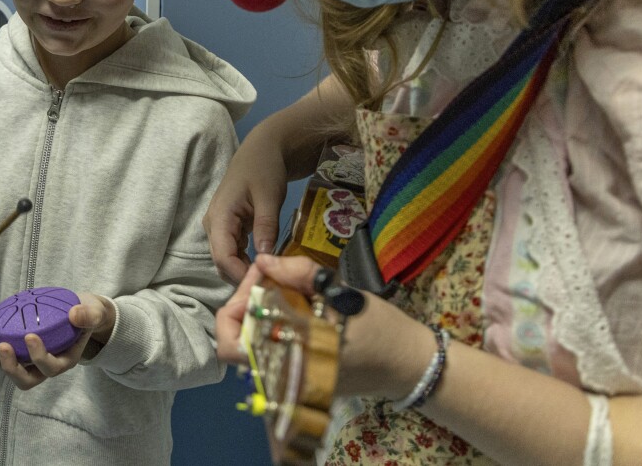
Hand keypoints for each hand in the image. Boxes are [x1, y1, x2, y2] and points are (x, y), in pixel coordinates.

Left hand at [0, 292, 116, 389]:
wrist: (78, 311)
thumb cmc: (87, 314)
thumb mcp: (95, 311)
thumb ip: (89, 314)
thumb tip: (75, 315)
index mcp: (65, 360)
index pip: (50, 368)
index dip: (38, 357)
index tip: (29, 335)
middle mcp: (45, 366)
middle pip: (25, 379)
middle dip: (10, 366)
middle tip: (1, 345)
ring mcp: (30, 360)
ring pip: (9, 369)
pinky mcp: (19, 351)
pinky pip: (2, 353)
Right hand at [204, 125, 291, 282]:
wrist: (261, 151)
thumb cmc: (264, 169)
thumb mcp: (269, 196)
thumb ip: (266, 226)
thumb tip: (266, 257)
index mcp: (219, 217)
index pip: (223, 257)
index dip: (240, 275)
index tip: (264, 285)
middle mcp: (214, 225)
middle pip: (222, 263)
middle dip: (242, 277)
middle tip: (270, 287)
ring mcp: (219, 227)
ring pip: (227, 260)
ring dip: (245, 271)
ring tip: (270, 279)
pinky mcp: (229, 228)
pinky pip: (233, 252)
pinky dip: (247, 262)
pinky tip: (265, 267)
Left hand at [214, 254, 432, 401]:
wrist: (410, 365)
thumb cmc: (380, 330)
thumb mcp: (341, 292)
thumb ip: (299, 274)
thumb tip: (263, 260)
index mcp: (290, 359)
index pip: (230, 344)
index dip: (236, 306)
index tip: (261, 278)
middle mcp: (283, 377)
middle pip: (236, 343)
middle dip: (246, 306)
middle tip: (269, 280)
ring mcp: (291, 382)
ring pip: (250, 346)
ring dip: (258, 315)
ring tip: (281, 290)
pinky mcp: (300, 379)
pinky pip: (270, 351)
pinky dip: (273, 326)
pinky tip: (293, 307)